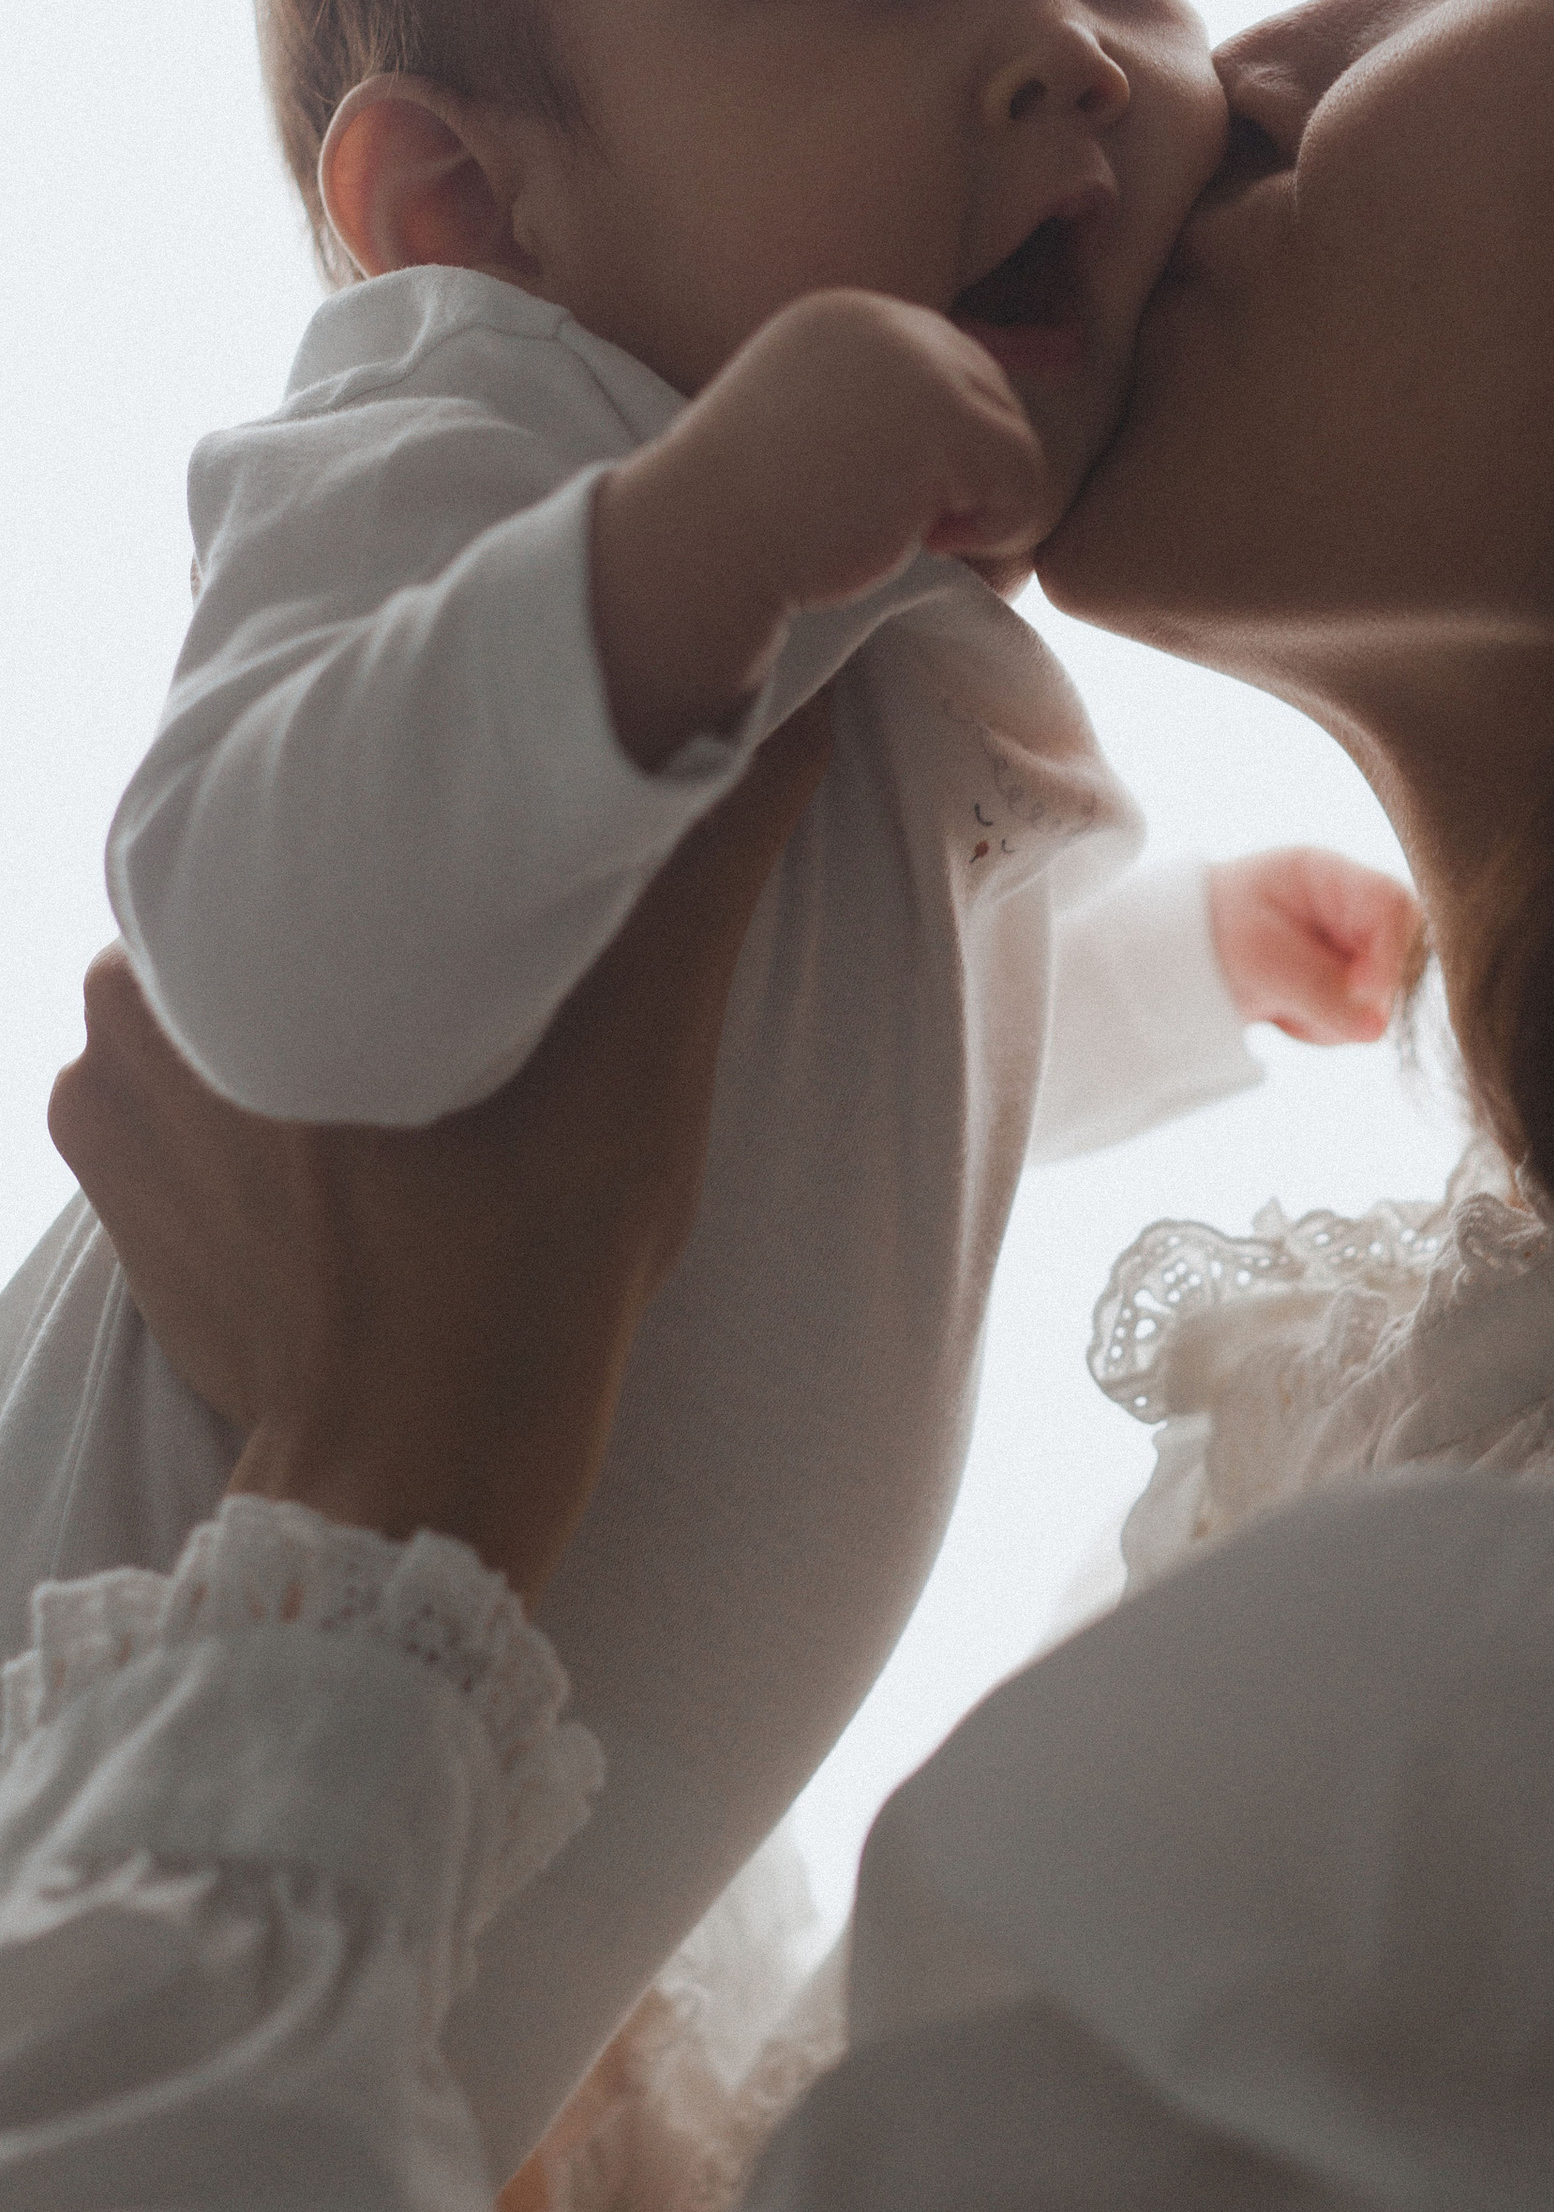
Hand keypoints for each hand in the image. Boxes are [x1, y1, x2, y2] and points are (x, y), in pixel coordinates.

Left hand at [46, 706, 832, 1602]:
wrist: (416, 1485)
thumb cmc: (530, 1283)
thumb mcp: (639, 1068)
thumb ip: (696, 888)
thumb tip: (787, 726)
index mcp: (253, 943)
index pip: (350, 804)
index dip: (441, 820)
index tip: (511, 858)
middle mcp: (137, 1005)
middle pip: (292, 891)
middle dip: (379, 914)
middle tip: (486, 969)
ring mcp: (107, 1104)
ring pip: (237, 978)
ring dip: (317, 994)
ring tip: (422, 1058)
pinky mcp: (109, 1190)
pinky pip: (180, 1079)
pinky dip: (258, 1088)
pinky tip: (353, 1131)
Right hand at [591, 292, 1052, 770]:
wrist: (699, 544)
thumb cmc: (748, 511)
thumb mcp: (813, 424)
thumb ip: (883, 406)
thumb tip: (992, 436)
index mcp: (845, 313)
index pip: (952, 366)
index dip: (937, 445)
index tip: (876, 491)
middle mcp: (885, 319)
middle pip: (994, 395)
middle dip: (962, 470)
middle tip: (894, 517)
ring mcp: (918, 365)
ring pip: (1016, 439)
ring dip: (976, 502)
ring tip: (907, 528)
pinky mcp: (944, 421)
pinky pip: (1026, 481)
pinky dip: (993, 530)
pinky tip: (924, 542)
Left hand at [1205, 847, 1423, 1044]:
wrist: (1187, 957)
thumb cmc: (1218, 935)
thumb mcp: (1261, 959)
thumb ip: (1319, 989)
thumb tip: (1379, 1029)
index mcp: (1332, 877)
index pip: (1392, 903)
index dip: (1392, 951)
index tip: (1363, 994)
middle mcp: (1355, 911)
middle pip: (1403, 954)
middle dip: (1363, 995)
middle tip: (1307, 1007)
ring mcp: (1358, 949)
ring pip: (1384, 999)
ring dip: (1335, 1018)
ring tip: (1281, 1004)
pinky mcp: (1353, 985)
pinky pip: (1363, 1022)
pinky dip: (1326, 1029)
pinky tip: (1289, 1012)